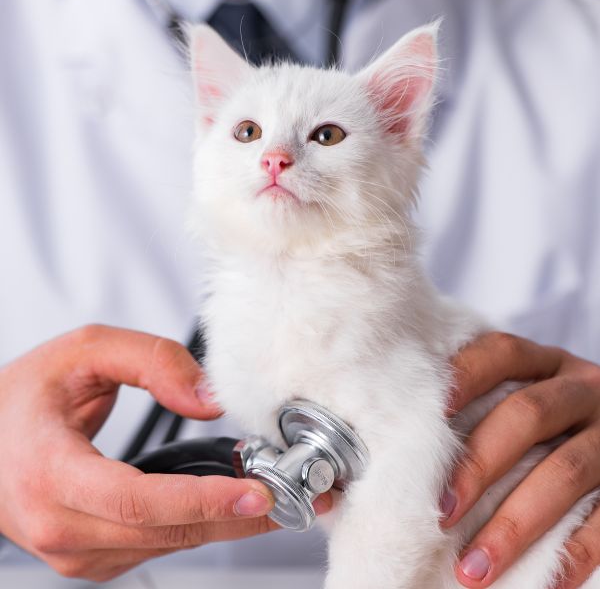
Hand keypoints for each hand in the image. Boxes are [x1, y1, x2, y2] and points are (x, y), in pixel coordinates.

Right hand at [0, 325, 290, 580]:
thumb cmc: (26, 395)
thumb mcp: (85, 352)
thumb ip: (152, 362)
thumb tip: (209, 398)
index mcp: (50, 473)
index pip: (138, 501)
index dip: (204, 501)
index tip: (260, 493)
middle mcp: (59, 526)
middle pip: (168, 531)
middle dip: (242, 516)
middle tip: (300, 497)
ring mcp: (74, 550)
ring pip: (169, 544)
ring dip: (229, 523)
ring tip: (280, 495)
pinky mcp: (90, 554)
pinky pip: (157, 545)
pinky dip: (201, 525)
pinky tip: (233, 502)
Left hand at [440, 332, 599, 587]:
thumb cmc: (541, 424)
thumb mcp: (520, 395)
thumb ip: (477, 405)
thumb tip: (401, 443)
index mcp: (545, 364)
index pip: (501, 353)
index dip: (464, 376)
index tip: (429, 414)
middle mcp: (581, 390)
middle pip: (527, 414)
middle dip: (479, 464)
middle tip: (442, 511)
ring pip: (565, 472)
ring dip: (516, 524)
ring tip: (474, 567)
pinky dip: (576, 553)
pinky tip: (546, 584)